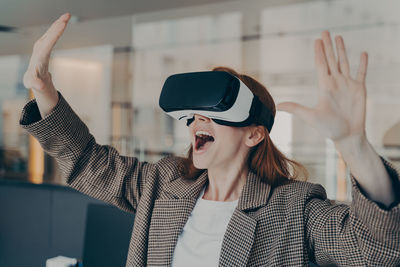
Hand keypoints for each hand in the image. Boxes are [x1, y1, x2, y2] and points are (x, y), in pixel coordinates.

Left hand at [23, 13, 70, 92]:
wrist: (34, 80)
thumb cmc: (34, 82)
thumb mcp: (33, 85)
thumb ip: (35, 84)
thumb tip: (39, 86)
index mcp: (39, 57)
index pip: (48, 43)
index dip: (55, 34)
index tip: (62, 25)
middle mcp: (39, 48)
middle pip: (49, 34)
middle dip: (58, 25)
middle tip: (67, 16)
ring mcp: (42, 46)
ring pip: (51, 32)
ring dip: (59, 23)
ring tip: (67, 16)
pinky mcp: (45, 45)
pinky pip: (52, 34)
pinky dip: (58, 28)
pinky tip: (62, 22)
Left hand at [277, 31, 367, 145]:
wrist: (346, 137)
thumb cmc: (328, 129)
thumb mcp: (310, 116)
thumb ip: (295, 108)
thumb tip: (277, 105)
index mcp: (324, 87)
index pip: (321, 65)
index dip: (319, 52)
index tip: (317, 41)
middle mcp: (335, 83)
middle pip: (331, 60)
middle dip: (328, 46)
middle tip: (324, 32)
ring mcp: (347, 85)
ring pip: (344, 63)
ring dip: (342, 50)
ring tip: (339, 37)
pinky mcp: (360, 90)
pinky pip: (362, 73)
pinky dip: (363, 63)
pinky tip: (362, 53)